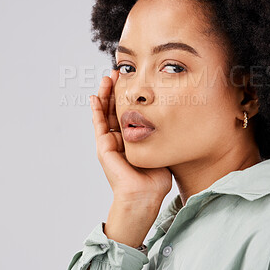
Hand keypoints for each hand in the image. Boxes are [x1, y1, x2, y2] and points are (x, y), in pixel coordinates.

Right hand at [90, 70, 171, 204]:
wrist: (144, 196)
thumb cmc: (155, 178)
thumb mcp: (160, 149)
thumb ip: (160, 135)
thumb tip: (174, 119)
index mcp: (133, 138)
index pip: (128, 112)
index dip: (129, 96)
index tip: (133, 79)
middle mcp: (120, 139)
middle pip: (115, 109)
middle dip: (116, 90)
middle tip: (118, 73)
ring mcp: (110, 143)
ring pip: (105, 114)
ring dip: (105, 95)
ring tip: (107, 78)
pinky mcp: (103, 148)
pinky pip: (98, 125)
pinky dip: (96, 110)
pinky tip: (95, 96)